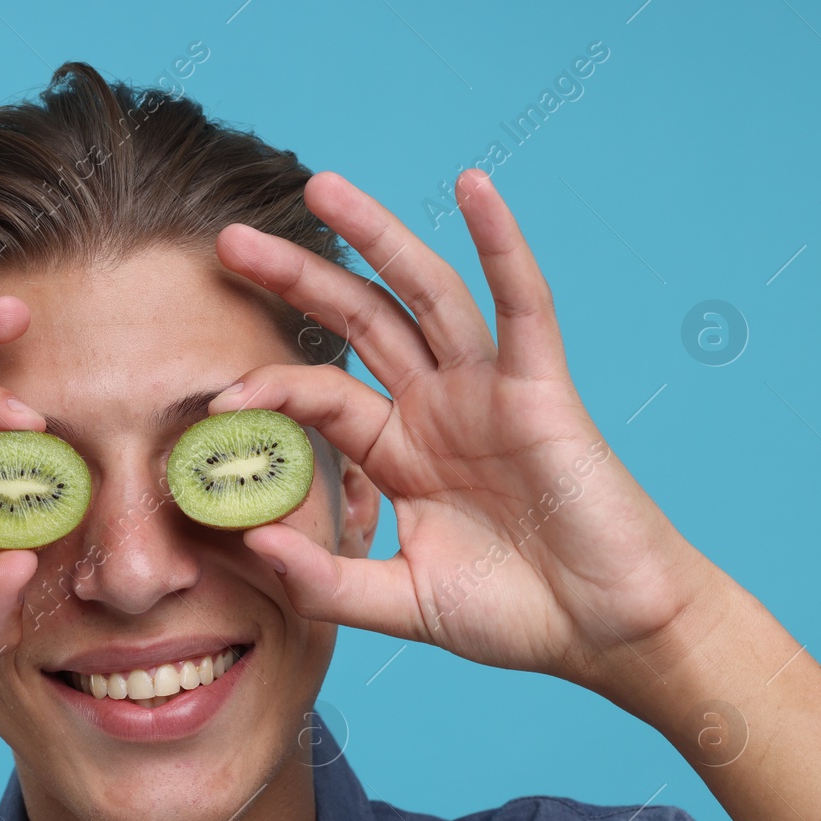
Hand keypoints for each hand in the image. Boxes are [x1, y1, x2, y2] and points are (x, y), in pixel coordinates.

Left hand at [209, 170, 717, 687]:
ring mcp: (488, 392)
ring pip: (425, 295)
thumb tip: (253, 546)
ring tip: (321, 189)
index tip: (214, 399)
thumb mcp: (403, 603)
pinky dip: (501, 244)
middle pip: (357, 323)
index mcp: (399, 452)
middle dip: (297, 278)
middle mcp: (437, 409)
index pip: (320, 396)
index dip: (268, 389)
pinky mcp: (542, 390)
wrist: (607, 633)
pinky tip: (473, 186)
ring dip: (377, 237)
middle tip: (229, 241)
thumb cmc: (514, 615)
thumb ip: (327, 581)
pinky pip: (523, 305)